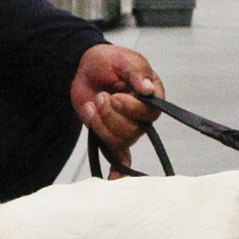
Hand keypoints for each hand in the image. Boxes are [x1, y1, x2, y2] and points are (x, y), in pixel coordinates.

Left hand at [72, 44, 162, 166]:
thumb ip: (136, 73)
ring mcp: (127, 128)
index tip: (114, 95)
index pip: (149, 113)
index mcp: (152, 97)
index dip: (130, 108)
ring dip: (100, 122)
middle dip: (110, 115)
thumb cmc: (109, 61)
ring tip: (94, 103)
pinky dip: (117, 169)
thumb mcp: (124, 60)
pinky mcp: (110, 135)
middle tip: (101, 96)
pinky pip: (118, 157)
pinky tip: (113, 178)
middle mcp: (142, 116)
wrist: (86, 68)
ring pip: (118, 139)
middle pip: (132, 131)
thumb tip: (147, 89)